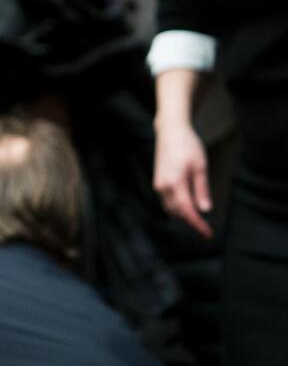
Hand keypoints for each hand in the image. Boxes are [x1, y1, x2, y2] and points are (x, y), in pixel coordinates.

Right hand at [153, 121, 212, 237]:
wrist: (170, 131)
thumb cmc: (188, 146)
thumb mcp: (200, 167)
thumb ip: (201, 190)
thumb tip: (205, 210)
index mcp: (175, 183)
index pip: (187, 210)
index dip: (197, 224)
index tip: (208, 233)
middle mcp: (163, 186)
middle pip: (177, 213)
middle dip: (191, 223)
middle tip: (206, 230)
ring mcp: (158, 185)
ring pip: (170, 209)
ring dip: (183, 217)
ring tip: (198, 221)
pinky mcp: (158, 182)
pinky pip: (166, 202)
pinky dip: (177, 208)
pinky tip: (187, 208)